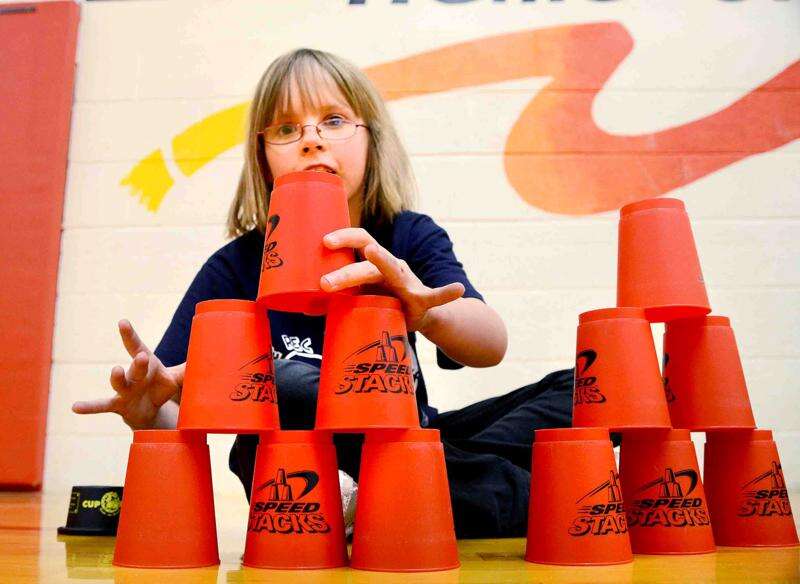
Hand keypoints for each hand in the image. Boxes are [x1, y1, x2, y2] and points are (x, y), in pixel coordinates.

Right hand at [71, 320, 184, 429]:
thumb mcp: (177, 379)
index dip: (129, 335)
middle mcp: (133, 374)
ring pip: (119, 383)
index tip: (122, 322)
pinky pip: (102, 405)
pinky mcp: (118, 405)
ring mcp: (124, 390)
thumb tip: (210, 358)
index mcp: (147, 364)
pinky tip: (75, 407)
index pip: (137, 346)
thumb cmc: (161, 388)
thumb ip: (189, 369)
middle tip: (142, 356)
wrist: (151, 411)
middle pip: (135, 367)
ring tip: (115, 370)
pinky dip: (90, 406)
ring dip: (117, 378)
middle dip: (138, 362)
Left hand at [320, 228, 464, 331]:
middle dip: (346, 271)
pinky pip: (436, 296)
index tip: (323, 242)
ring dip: (381, 261)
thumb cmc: (382, 299)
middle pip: (367, 262)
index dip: (342, 237)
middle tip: (324, 284)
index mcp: (374, 261)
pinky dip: (446, 292)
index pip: (358, 239)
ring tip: (371, 253)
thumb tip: (296, 299)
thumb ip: (335, 293)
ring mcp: (407, 281)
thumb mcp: (359, 292)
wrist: (420, 313)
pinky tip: (457, 289)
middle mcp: (390, 266)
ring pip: (392, 271)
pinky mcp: (422, 300)